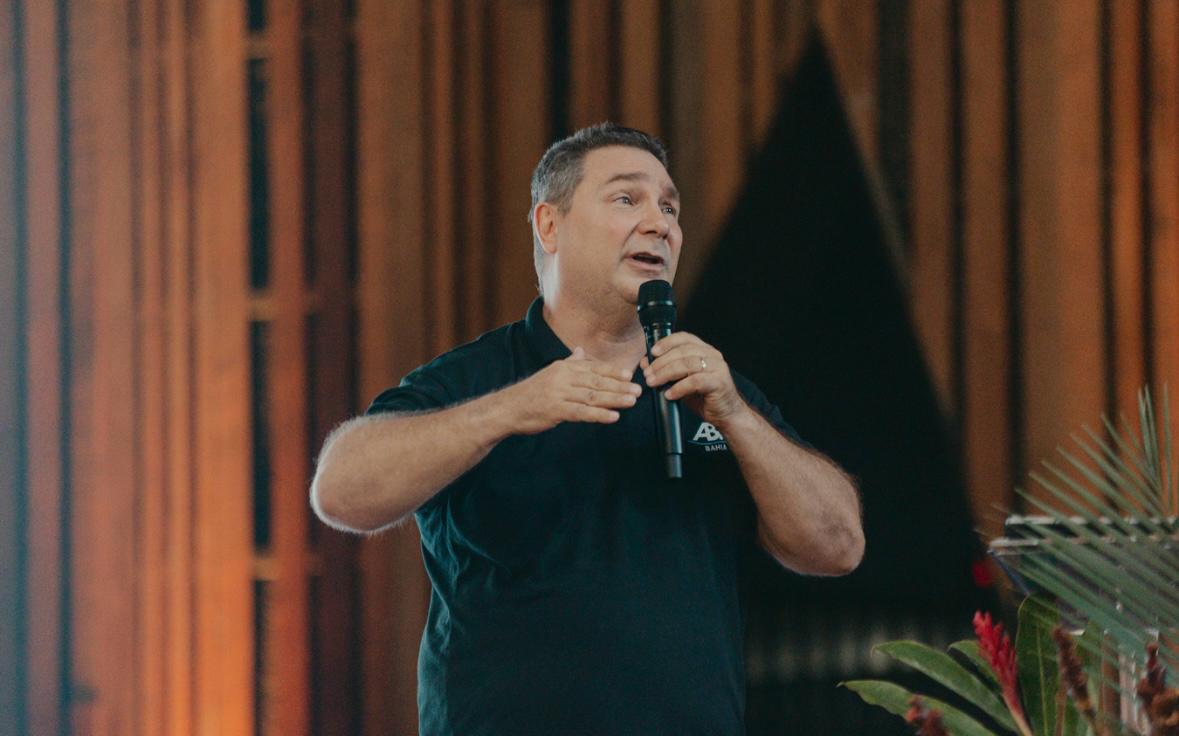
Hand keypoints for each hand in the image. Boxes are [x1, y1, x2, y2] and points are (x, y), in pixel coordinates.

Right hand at [500, 346, 641, 434]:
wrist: (508, 408)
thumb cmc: (531, 393)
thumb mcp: (550, 373)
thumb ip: (569, 363)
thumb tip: (581, 351)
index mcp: (563, 367)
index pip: (593, 368)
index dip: (613, 371)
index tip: (629, 375)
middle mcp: (563, 378)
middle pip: (596, 381)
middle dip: (619, 386)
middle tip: (638, 390)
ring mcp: (559, 394)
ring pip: (592, 396)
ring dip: (614, 399)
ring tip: (631, 401)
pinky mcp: (556, 411)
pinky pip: (582, 413)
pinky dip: (599, 415)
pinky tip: (613, 417)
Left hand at [641, 332, 747, 423]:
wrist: (725, 414)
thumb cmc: (704, 396)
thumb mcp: (681, 381)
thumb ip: (667, 371)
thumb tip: (646, 363)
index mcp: (704, 350)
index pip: (684, 338)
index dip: (667, 342)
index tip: (653, 352)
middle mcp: (712, 355)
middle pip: (683, 351)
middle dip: (662, 362)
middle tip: (648, 374)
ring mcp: (718, 368)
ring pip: (688, 364)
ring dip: (667, 373)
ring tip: (654, 382)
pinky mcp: (719, 382)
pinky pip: (695, 381)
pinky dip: (679, 387)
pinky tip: (670, 394)